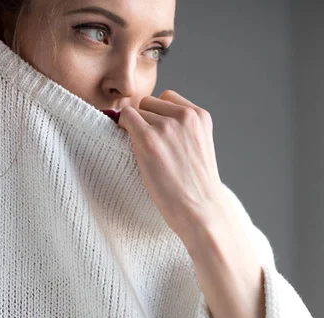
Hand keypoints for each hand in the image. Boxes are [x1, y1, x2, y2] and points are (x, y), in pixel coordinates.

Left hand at [117, 90, 224, 246]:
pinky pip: (124, 117)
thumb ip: (183, 129)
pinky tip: (133, 152)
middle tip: (154, 152)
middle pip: (149, 103)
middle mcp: (184, 115)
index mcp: (200, 116)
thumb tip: (148, 118)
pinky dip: (123, 130)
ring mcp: (166, 126)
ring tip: (148, 158)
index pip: (168, 98)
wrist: (201, 213)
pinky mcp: (148, 139)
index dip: (159, 117)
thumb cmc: (197, 190)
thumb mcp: (199, 148)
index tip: (161, 139)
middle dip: (147, 122)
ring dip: (136, 131)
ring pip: (136, 112)